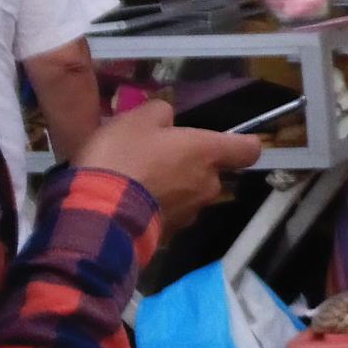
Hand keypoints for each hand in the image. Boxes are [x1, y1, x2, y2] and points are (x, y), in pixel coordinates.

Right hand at [73, 101, 259, 241]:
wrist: (98, 211)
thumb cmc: (124, 157)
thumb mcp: (136, 119)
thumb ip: (160, 113)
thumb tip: (167, 120)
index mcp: (207, 153)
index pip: (248, 150)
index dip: (242, 144)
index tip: (230, 140)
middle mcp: (208, 184)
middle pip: (212, 173)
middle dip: (191, 166)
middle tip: (159, 157)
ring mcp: (191, 212)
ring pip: (191, 195)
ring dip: (173, 188)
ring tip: (140, 181)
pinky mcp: (171, 234)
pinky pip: (171, 214)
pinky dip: (158, 207)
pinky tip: (131, 201)